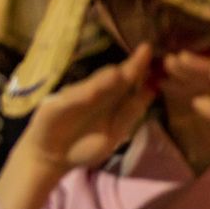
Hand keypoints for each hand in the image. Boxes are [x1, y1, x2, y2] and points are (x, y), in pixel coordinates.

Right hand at [18, 44, 155, 172]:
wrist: (54, 157)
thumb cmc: (87, 144)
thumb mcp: (114, 133)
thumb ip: (130, 113)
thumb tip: (152, 91)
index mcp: (110, 98)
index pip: (129, 81)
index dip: (141, 68)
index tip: (155, 55)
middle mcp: (94, 93)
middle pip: (113, 79)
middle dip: (129, 67)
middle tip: (146, 51)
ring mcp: (74, 98)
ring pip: (92, 87)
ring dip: (105, 79)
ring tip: (120, 72)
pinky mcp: (54, 108)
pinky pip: (69, 102)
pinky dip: (80, 96)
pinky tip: (92, 92)